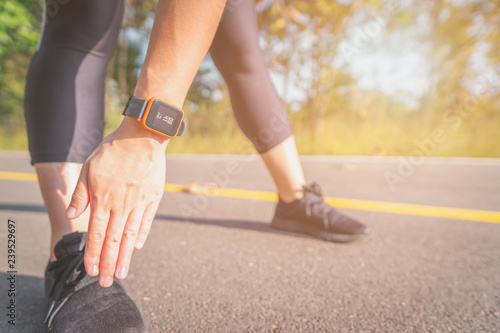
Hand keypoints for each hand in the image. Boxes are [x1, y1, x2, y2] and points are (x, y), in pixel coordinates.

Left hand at [66, 117, 167, 286]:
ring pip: (129, 236)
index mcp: (103, 200)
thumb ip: (82, 194)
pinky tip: (136, 247)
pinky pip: (145, 221)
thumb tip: (73, 214)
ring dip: (124, 257)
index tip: (90, 270)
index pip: (95, 234)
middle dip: (107, 264)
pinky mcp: (153, 198)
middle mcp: (121, 206)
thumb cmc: (113, 151)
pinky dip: (141, 235)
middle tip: (105, 282)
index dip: (92, 254)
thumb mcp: (89, 169)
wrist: (142, 138)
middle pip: (112, 241)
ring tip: (121, 273)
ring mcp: (138, 203)